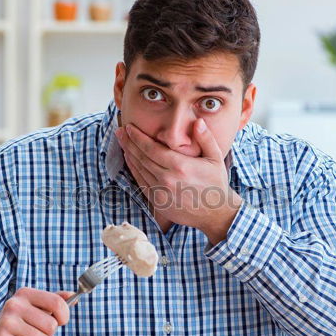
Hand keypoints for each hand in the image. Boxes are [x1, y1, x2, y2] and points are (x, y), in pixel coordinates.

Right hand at [0, 288, 73, 335]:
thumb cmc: (21, 323)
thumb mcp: (36, 308)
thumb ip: (55, 301)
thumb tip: (73, 296)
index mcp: (25, 293)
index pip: (57, 303)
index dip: (64, 316)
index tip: (60, 321)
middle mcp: (14, 305)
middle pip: (51, 326)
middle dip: (48, 335)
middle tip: (34, 333)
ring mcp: (7, 322)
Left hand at [115, 119, 241, 244]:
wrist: (215, 213)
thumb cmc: (216, 184)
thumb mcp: (216, 158)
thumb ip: (206, 138)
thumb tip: (198, 121)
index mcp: (180, 166)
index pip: (151, 148)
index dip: (138, 137)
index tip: (129, 128)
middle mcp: (167, 179)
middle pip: (141, 157)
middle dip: (128, 143)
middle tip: (119, 131)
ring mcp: (161, 192)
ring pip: (139, 170)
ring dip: (128, 155)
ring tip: (122, 142)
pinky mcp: (157, 202)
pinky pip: (141, 182)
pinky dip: (133, 170)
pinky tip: (130, 160)